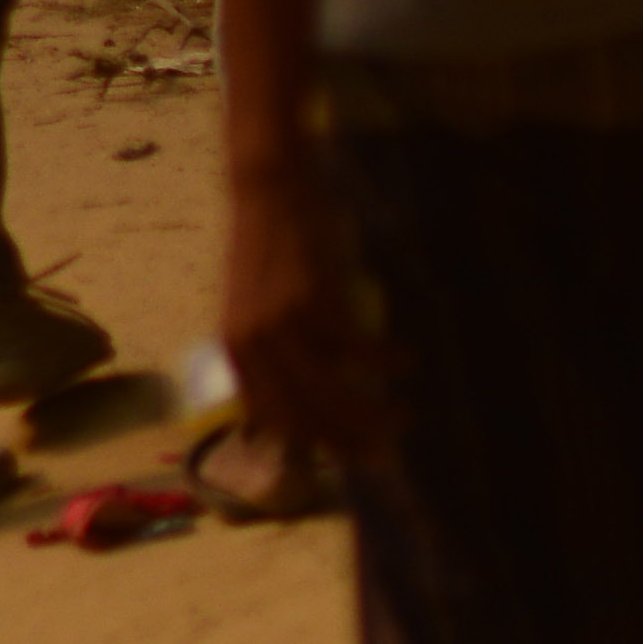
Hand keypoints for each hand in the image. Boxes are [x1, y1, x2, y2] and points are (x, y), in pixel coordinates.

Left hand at [209, 159, 393, 470]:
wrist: (267, 190)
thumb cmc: (272, 249)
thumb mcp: (258, 308)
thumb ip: (272, 352)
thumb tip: (307, 396)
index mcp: (235, 353)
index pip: (276, 422)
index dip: (318, 446)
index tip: (353, 453)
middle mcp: (251, 347)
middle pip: (305, 418)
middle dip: (350, 443)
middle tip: (388, 451)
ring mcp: (277, 326)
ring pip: (329, 395)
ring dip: (372, 414)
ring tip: (404, 415)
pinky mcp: (308, 301)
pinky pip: (355, 350)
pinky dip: (385, 361)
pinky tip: (407, 361)